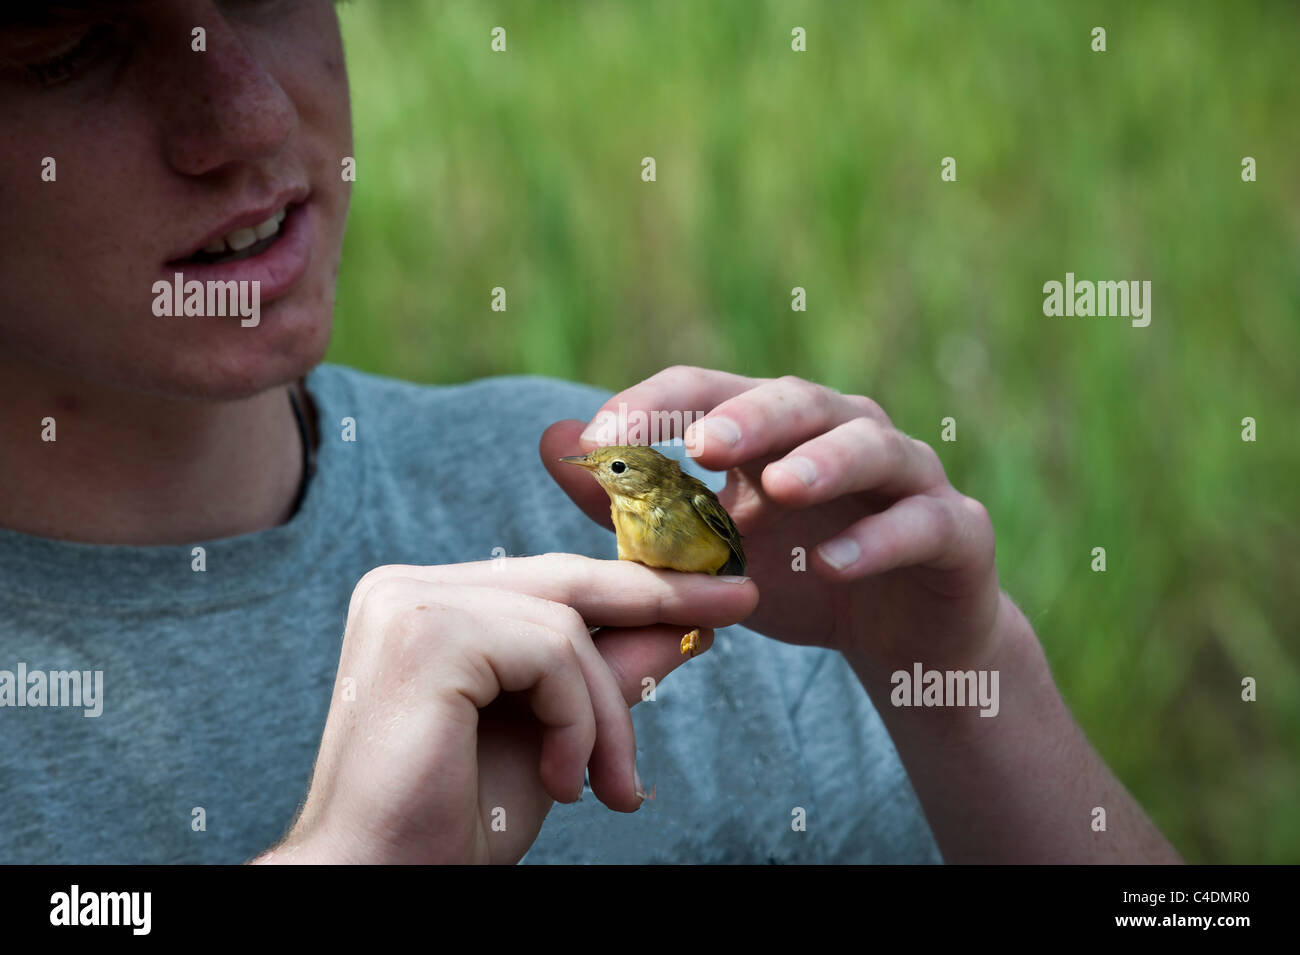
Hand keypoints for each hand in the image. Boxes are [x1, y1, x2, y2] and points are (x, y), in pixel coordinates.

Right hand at [254, 555, 757, 863]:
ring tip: (607, 787)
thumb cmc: (453, 822)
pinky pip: (552, 654)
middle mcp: (408, 589)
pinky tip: (563, 782)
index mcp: (426, 605)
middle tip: (738, 604)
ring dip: (607, 715)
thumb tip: (681, 628)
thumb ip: (606, 676)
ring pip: (565, 626)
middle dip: (658, 600)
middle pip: (563, 584)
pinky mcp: (426, 633)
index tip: (716, 593)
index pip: (549, 582)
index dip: (634, 586)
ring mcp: (409, 604)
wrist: (381, 883)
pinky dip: (578, 723)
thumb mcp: (555, 738)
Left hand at [542, 366, 1001, 675]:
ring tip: (780, 489)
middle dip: (748, 416)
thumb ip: (634, 502)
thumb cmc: (798, 578)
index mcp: (775, 428)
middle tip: (702, 444)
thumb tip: (551, 442)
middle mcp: (843, 432)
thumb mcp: (708, 550)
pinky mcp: (956, 529)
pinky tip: (833, 567)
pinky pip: (921, 524)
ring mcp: (907, 476)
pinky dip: (877, 543)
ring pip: (870, 448)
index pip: (709, 391)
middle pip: (797, 400)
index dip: (656, 404)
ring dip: (824, 462)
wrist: (902, 637)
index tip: (601, 438)